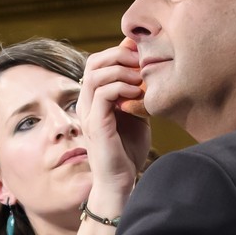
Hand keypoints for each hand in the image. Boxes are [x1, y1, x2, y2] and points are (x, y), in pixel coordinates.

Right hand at [77, 39, 148, 215]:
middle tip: (141, 62)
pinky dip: (121, 88)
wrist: (120, 182)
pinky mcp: (96, 125)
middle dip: (119, 56)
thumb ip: (137, 94)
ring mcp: (89, 114)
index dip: (118, 52)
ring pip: (95, 75)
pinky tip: (137, 93)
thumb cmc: (128, 151)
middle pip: (93, 63)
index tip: (141, 55)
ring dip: (121, 71)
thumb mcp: (136, 115)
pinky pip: (102, 94)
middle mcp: (87, 103)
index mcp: (94, 99)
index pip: (98, 62)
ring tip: (140, 79)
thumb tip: (148, 70)